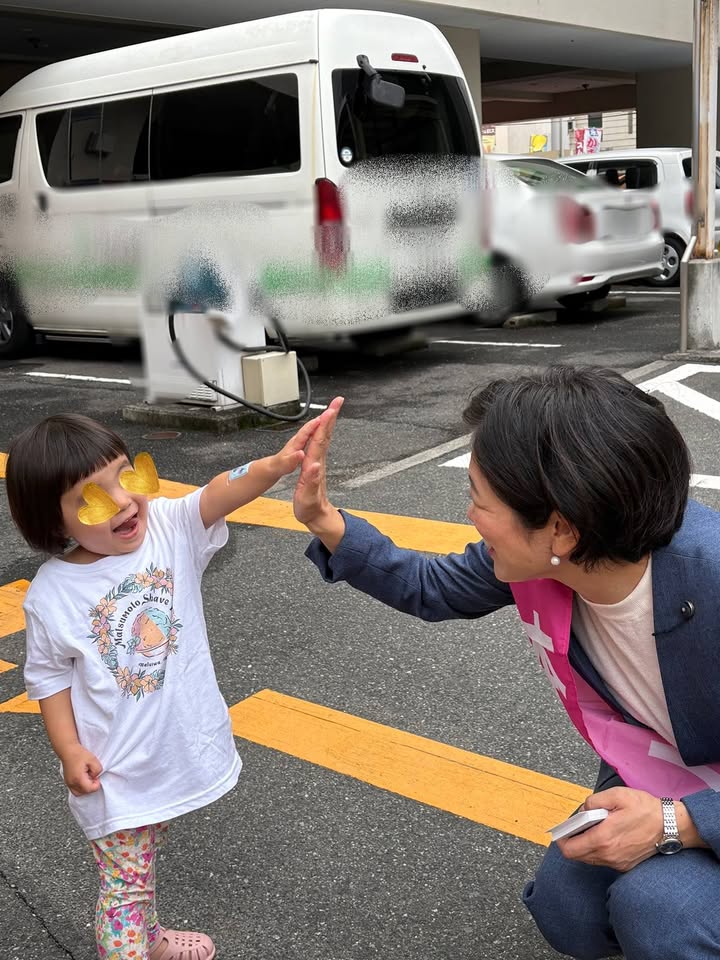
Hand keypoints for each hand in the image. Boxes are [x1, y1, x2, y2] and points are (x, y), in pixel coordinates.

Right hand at [60, 744, 102, 795]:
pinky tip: (83, 779)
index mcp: (78, 778)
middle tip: (92, 777)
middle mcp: (71, 783)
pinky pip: (74, 789)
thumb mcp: (93, 760)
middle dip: (91, 787)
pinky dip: (80, 787)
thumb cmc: (79, 754)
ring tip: (88, 778)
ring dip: (85, 788)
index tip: (97, 777)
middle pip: (84, 792)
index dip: (96, 785)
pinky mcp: (67, 781)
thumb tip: (95, 777)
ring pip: (78, 793)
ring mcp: (68, 783)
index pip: (89, 789)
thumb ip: (97, 770)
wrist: (68, 750)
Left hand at [271, 410, 330, 477]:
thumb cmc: (280, 465)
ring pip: (315, 426)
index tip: (323, 417)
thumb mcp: (284, 465)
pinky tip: (326, 424)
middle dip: (324, 414)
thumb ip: (291, 460)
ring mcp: (302, 438)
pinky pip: (315, 430)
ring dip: (325, 418)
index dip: (314, 425)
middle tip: (336, 403)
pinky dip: (322, 425)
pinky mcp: (304, 441)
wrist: (274, 465)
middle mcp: (299, 438)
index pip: (306, 432)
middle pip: (313, 424)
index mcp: (295, 444)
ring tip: (334, 410)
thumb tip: (300, 454)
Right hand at [293, 396, 343, 526]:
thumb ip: (310, 481)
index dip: (324, 425)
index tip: (330, 410)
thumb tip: (314, 465)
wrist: (317, 516)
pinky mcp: (316, 465)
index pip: (320, 441)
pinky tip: (323, 427)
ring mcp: (318, 462)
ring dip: (328, 422)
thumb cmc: (310, 508)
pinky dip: (322, 432)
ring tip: (332, 408)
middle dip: (331, 416)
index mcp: (313, 465)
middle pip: (325, 434)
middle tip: (337, 400)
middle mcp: (318, 461)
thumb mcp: (307, 497)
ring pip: (324, 437)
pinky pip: (320, 443)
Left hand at [556, 787, 661, 871]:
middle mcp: (608, 855)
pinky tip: (605, 836)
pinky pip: (603, 860)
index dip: (562, 839)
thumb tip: (582, 810)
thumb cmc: (645, 809)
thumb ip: (593, 802)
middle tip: (578, 826)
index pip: (570, 849)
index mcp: (603, 839)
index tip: (563, 830)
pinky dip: (599, 850)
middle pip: (578, 856)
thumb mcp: (616, 795)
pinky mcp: (625, 865)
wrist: (671, 826)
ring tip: (592, 829)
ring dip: (586, 846)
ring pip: (590, 859)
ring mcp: (617, 863)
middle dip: (573, 841)